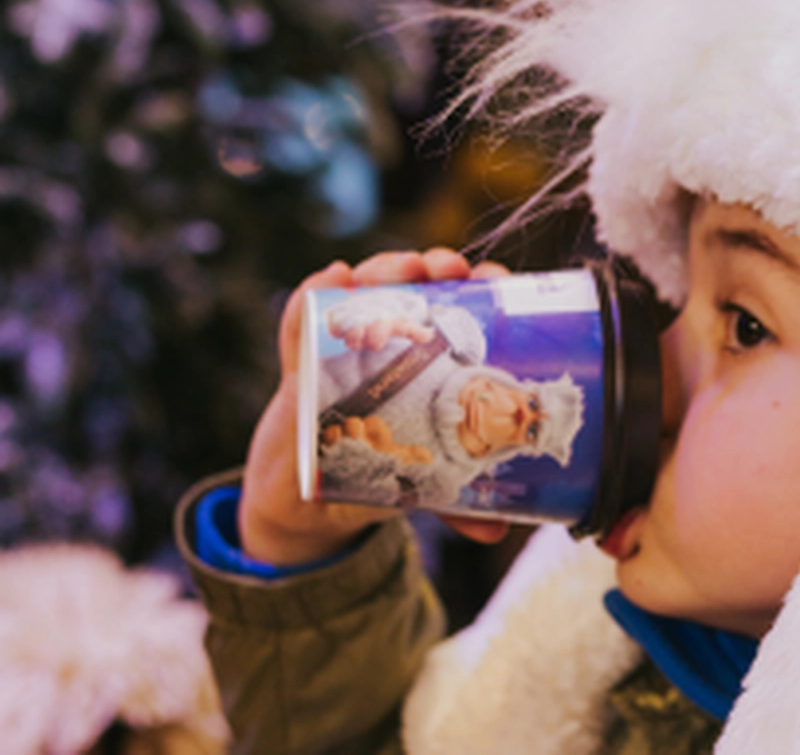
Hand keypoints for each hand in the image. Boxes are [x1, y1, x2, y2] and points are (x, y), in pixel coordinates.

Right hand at [239, 249, 512, 565]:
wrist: (305, 504)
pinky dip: (312, 297)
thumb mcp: (421, 489)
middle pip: (412, 290)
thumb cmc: (373, 478)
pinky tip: (332, 278)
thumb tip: (499, 533)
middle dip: (433, 268)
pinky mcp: (298, 366)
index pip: (457, 313)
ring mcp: (341, 351)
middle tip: (448, 268)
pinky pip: (301, 323)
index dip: (478, 289)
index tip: (495, 279)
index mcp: (426, 369)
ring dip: (383, 270)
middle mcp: (388, 350)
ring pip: (362, 293)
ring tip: (401, 268)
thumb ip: (458, 505)